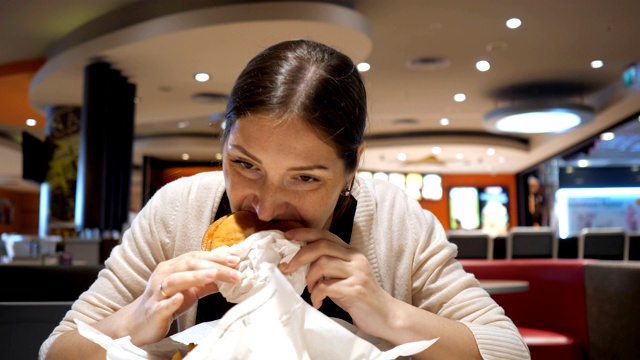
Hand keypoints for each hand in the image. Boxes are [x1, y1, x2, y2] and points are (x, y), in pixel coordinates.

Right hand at [121, 249, 242, 345]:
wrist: (140, 323)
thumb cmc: (167, 302)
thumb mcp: (189, 290)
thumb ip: (207, 282)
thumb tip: (230, 274)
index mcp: (173, 267)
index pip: (196, 257)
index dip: (216, 257)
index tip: (236, 259)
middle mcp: (164, 275)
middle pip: (189, 265)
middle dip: (214, 266)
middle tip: (235, 270)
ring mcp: (156, 293)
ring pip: (174, 280)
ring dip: (195, 277)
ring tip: (213, 276)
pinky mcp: (153, 311)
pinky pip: (162, 305)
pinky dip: (171, 302)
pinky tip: (181, 299)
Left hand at [279, 228, 396, 338]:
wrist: (386, 316)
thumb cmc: (359, 297)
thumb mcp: (344, 276)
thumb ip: (328, 266)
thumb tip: (299, 261)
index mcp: (352, 253)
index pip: (325, 235)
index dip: (304, 233)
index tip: (288, 235)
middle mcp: (355, 259)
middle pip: (321, 246)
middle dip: (299, 256)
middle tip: (287, 268)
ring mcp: (357, 274)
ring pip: (322, 264)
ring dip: (309, 278)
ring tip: (311, 290)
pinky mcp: (355, 290)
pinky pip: (326, 287)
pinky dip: (317, 295)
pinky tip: (319, 303)